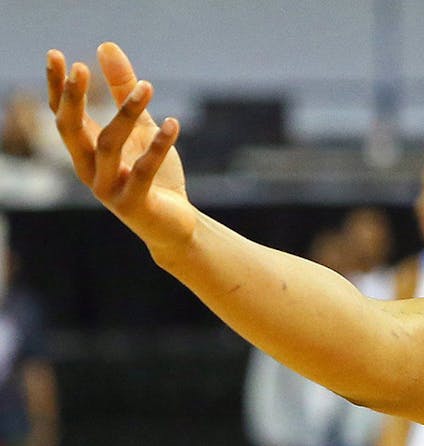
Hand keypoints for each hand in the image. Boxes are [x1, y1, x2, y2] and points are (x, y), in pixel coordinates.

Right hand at [46, 43, 195, 250]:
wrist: (174, 226)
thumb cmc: (153, 176)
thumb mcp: (140, 129)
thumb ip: (124, 91)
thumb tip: (105, 47)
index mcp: (86, 152)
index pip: (62, 115)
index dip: (56, 87)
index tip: (55, 55)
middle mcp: (89, 170)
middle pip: (71, 130)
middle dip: (73, 99)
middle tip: (81, 69)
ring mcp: (109, 188)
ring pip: (109, 146)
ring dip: (127, 114)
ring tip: (149, 87)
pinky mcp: (134, 204)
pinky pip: (143, 171)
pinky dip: (158, 146)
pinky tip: (173, 123)